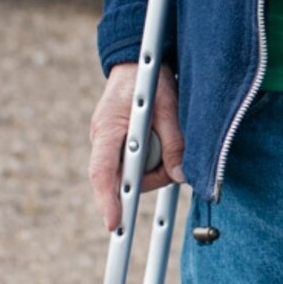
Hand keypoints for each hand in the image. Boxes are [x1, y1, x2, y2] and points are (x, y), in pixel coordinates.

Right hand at [88, 63, 182, 229]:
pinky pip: (133, 162)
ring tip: (167, 136)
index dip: (107, 200)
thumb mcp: (168, 107)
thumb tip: (180, 175)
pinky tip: (160, 140)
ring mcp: (107, 142)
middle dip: (151, 177)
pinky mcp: (117, 143)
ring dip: (154, 165)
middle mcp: (101, 139)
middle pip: (122, 178)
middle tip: (174, 161)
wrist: (138, 60)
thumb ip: (174, 143)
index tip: (113, 223)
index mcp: (107, 130)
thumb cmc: (149, 78)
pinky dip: (150, 158)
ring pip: (131, 172)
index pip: (102, 173)